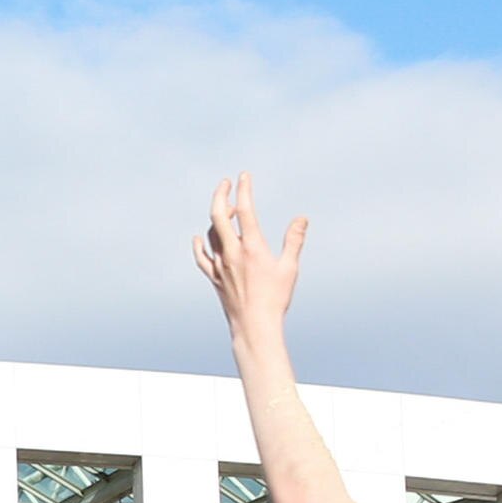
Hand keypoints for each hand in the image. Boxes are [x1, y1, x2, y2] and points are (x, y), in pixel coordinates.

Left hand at [195, 172, 306, 341]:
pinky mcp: (214, 278)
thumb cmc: (275, 299)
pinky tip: (199, 238)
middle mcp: (232, 253)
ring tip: (227, 211)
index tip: (244, 176)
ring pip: (210, 233)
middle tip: (226, 183)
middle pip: (218, 215)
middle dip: (221, 194)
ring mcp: (220, 265)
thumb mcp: (290, 268)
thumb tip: (302, 218)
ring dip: (217, 218)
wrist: (254, 326)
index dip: (244, 189)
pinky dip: (199, 244)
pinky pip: (202, 256)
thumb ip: (294, 240)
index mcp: (252, 247)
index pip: (244, 210)